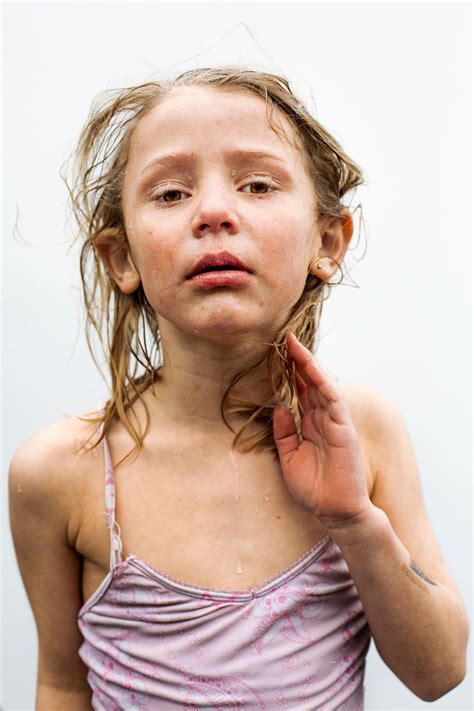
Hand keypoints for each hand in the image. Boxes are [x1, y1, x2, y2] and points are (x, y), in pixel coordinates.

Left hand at [273, 332, 371, 530]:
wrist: (335, 511)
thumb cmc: (315, 489)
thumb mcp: (289, 458)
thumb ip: (284, 432)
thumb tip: (279, 406)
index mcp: (310, 424)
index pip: (300, 391)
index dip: (290, 372)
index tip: (277, 353)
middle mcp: (323, 418)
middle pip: (310, 382)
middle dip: (297, 360)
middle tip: (284, 337)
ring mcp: (335, 421)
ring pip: (321, 384)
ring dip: (308, 364)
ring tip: (294, 344)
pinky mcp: (343, 428)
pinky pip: (332, 399)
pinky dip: (322, 381)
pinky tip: (311, 367)